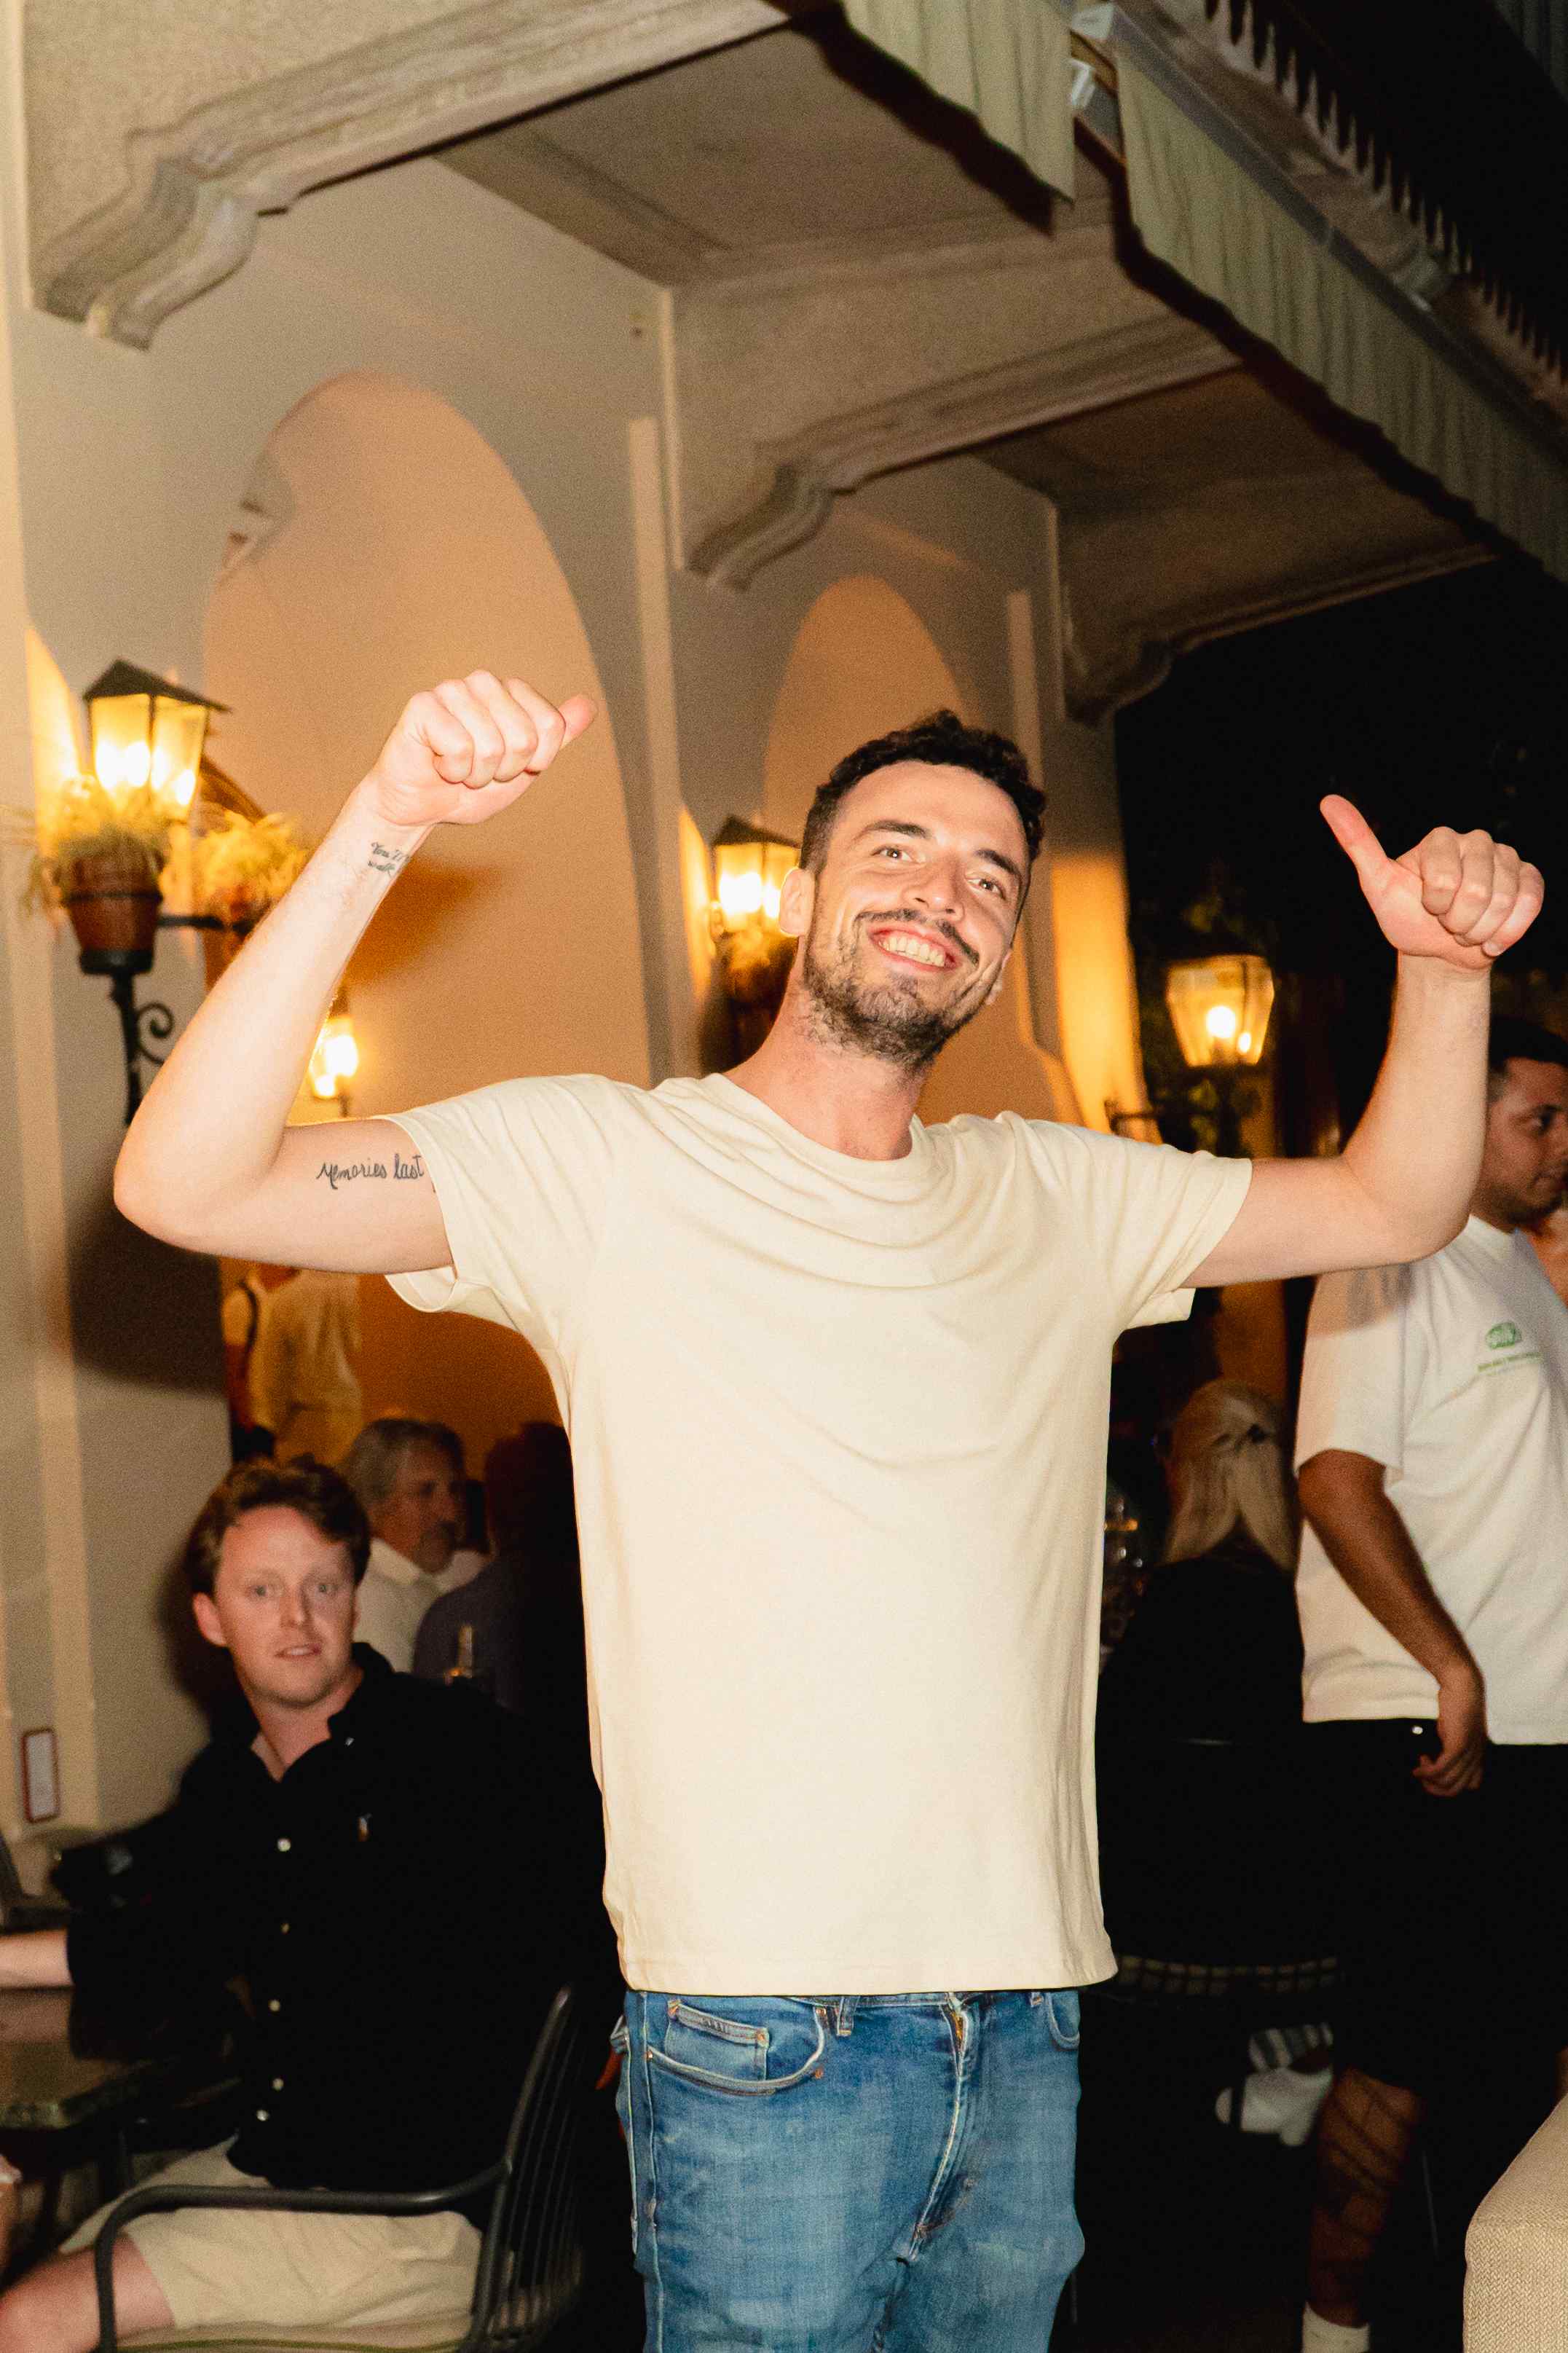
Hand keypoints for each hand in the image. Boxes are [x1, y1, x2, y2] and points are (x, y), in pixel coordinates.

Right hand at [361, 672, 595, 831]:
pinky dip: (451, 771)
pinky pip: (459, 748)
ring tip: (457, 768)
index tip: (509, 767)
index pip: (551, 727)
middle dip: (504, 770)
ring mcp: (451, 689)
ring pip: (491, 745)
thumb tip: (588, 705)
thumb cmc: (470, 787)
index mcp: (512, 692)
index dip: (534, 761)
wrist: (420, 809)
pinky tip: (437, 765)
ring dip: (475, 773)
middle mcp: (483, 682)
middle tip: (479, 771)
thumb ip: (556, 737)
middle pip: (524, 737)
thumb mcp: (525, 767)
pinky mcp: (423, 705)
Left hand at [1321, 796, 1542, 971]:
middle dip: (1458, 921)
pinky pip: (1529, 904)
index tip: (1425, 906)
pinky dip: (1508, 931)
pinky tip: (1493, 937)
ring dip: (1480, 929)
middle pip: (1476, 892)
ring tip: (1466, 927)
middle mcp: (1475, 841)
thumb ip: (1358, 843)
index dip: (1434, 905)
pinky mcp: (1529, 878)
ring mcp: (1506, 858)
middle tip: (1446, 920)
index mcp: (1440, 838)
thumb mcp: (1376, 885)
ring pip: (1503, 901)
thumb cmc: (1406, 917)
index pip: (1443, 879)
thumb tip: (1327, 800)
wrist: (1439, 951)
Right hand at [1413, 1661, 1485, 1796]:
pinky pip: (1441, 1769)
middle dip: (1435, 1789)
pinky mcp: (1458, 1744)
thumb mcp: (1455, 1729)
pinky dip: (1426, 1772)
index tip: (1436, 1770)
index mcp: (1479, 1754)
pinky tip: (1417, 1768)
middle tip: (1422, 1777)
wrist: (1463, 1684)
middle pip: (1457, 1789)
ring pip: (1448, 1783)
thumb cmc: (1457, 1703)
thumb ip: (1452, 1745)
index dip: (1451, 1784)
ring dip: (1428, 1781)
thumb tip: (1440, 1757)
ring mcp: (1469, 1752)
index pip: (1472, 1785)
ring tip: (1419, 1770)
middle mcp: (1477, 1757)